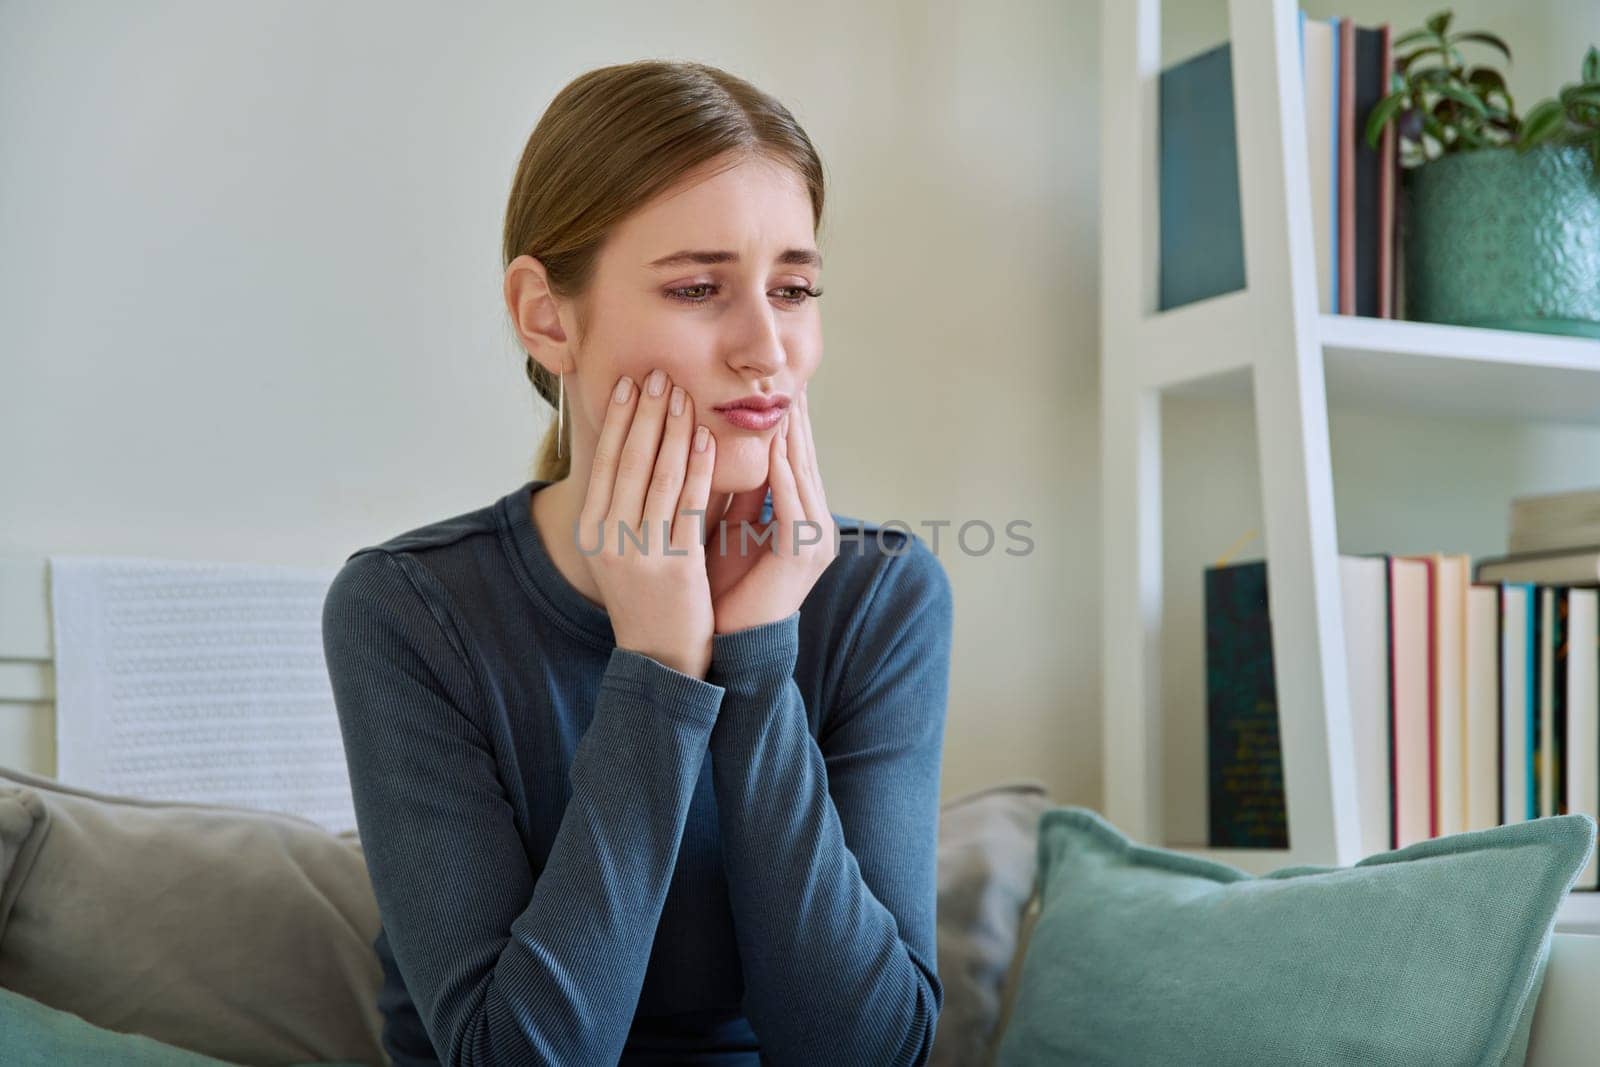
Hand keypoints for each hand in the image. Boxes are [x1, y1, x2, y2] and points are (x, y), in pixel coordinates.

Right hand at [579, 368, 717, 678]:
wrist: (661, 656)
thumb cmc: (649, 595)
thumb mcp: (622, 547)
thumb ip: (628, 503)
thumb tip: (640, 445)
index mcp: (592, 530)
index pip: (605, 461)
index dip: (617, 419)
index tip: (630, 383)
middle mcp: (609, 538)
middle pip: (629, 460)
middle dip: (645, 412)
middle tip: (659, 374)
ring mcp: (640, 552)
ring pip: (658, 476)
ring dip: (672, 429)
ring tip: (684, 394)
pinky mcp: (676, 565)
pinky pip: (688, 505)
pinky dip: (697, 467)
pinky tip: (706, 438)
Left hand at [706, 384, 836, 635]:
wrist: (732, 643)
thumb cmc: (726, 587)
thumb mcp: (731, 526)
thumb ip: (739, 490)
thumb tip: (722, 444)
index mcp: (800, 516)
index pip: (794, 456)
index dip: (785, 420)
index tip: (771, 383)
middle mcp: (817, 523)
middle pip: (804, 456)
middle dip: (793, 416)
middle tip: (785, 374)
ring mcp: (815, 538)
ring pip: (802, 473)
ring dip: (789, 434)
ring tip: (780, 396)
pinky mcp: (802, 553)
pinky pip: (793, 502)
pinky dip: (782, 472)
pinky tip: (774, 445)